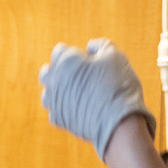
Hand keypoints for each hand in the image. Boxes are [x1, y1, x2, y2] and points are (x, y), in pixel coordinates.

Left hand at [39, 38, 154, 157]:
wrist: (120, 122)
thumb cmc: (119, 85)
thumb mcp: (115, 56)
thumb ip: (100, 46)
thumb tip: (89, 47)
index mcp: (66, 60)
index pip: (60, 51)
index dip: (74, 54)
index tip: (87, 62)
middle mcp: (54, 79)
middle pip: (47, 71)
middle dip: (59, 71)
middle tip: (78, 77)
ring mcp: (54, 100)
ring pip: (48, 93)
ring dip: (59, 92)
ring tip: (78, 95)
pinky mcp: (58, 119)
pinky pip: (56, 111)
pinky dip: (65, 110)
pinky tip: (80, 110)